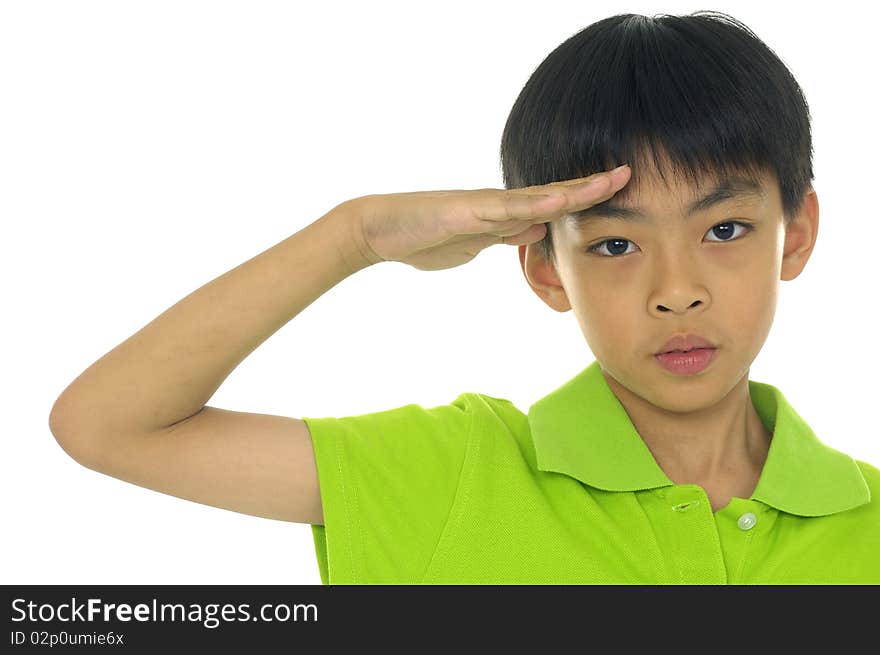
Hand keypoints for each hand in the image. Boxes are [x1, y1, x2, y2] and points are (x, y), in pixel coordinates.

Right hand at [351, 165, 630, 270]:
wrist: (380, 231)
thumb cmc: (423, 239)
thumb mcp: (475, 245)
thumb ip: (505, 235)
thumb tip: (537, 229)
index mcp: (503, 217)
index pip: (552, 206)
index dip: (585, 200)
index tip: (619, 194)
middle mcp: (499, 206)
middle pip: (554, 194)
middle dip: (593, 187)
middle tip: (631, 174)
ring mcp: (484, 207)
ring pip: (539, 196)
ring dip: (576, 189)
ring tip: (612, 180)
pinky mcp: (467, 212)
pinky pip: (507, 208)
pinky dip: (536, 204)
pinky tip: (561, 199)